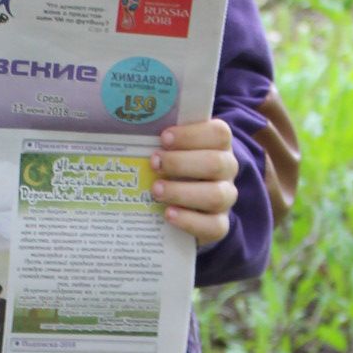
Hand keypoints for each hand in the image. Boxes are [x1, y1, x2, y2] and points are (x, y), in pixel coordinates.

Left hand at [150, 117, 237, 244]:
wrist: (184, 204)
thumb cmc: (172, 167)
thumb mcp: (169, 149)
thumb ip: (162, 140)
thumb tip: (126, 126)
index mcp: (218, 144)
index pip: (218, 134)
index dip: (192, 135)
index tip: (164, 138)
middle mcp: (227, 169)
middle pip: (216, 164)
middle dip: (181, 163)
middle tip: (154, 163)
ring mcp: (225, 198)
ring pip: (216, 196)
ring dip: (182, 192)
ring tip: (156, 190)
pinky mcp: (219, 225)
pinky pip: (213, 226)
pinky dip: (189, 220)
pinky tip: (168, 214)